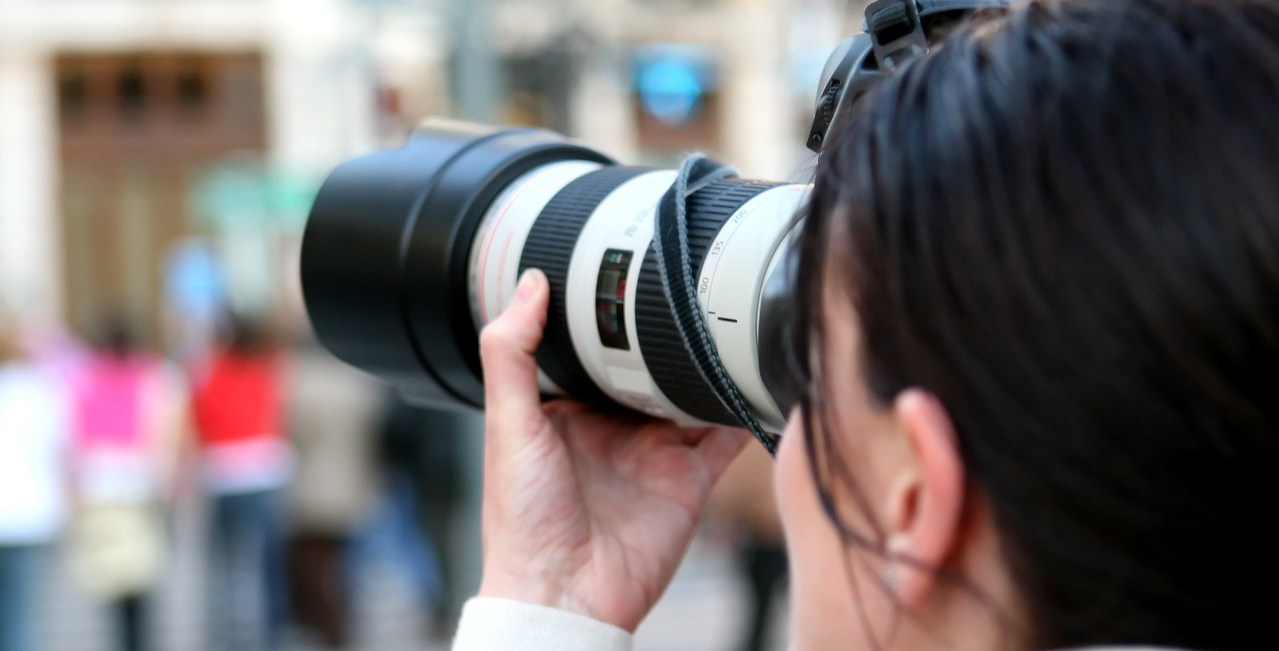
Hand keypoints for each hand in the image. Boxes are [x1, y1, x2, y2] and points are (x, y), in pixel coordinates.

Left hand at [476, 269, 749, 631]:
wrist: (564, 596)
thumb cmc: (522, 522)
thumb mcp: (507, 426)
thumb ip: (511, 354)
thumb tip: (528, 284)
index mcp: (567, 411)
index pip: (593, 351)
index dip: (607, 317)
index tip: (624, 272)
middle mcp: (614, 428)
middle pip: (650, 368)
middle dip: (669, 335)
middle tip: (689, 286)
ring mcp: (655, 452)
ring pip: (692, 394)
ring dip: (708, 365)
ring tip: (727, 321)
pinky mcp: (689, 479)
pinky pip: (726, 436)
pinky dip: (742, 408)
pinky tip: (752, 379)